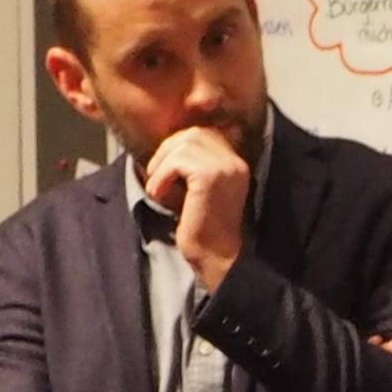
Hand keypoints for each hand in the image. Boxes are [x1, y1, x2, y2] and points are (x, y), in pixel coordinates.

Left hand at [143, 120, 254, 286]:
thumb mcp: (199, 190)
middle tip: (155, 174)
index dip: (179, 145)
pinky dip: (162, 174)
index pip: (205, 133)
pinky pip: (178, 160)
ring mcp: (226, 168)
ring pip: (185, 143)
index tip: (165, 169)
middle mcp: (236, 162)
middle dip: (168, 150)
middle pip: (194, 133)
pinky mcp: (210, 176)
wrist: (215, 258)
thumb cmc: (203, 229)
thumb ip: (192, 166)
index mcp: (236, 164)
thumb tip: (167, 146)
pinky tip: (158, 193)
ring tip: (157, 187)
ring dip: (162, 163)